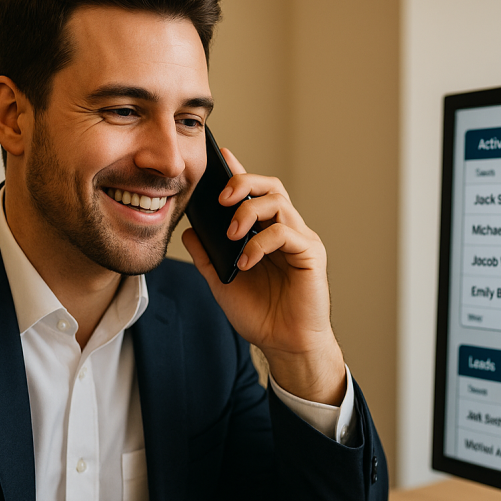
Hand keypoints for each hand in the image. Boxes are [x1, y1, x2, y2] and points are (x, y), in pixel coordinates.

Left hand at [181, 147, 345, 404]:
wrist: (285, 345)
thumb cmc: (260, 315)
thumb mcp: (221, 283)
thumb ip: (206, 256)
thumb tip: (189, 230)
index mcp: (265, 232)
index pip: (253, 193)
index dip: (238, 172)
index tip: (219, 155)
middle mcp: (285, 230)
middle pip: (270, 187)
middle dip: (243, 183)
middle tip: (220, 198)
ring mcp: (300, 240)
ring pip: (278, 202)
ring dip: (249, 211)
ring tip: (231, 234)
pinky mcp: (311, 254)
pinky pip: (285, 233)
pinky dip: (260, 243)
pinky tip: (245, 261)